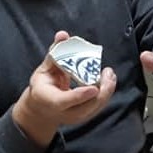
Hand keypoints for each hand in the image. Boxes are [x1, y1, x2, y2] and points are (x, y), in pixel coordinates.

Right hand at [12, 31, 116, 148]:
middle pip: (86, 107)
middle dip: (101, 91)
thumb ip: (55, 52)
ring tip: (110, 74)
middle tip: (107, 72)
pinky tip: (109, 80)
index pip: (65, 101)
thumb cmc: (42, 85)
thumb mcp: (44, 69)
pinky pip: (98, 106)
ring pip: (95, 107)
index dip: (79, 95)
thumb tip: (63, 35)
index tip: (94, 88)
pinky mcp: (84, 116)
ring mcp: (75, 117)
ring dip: (106, 91)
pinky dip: (105, 93)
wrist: (42, 108)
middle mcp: (64, 113)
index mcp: (50, 100)